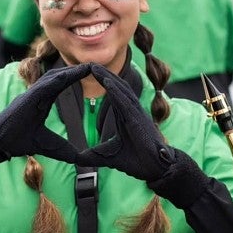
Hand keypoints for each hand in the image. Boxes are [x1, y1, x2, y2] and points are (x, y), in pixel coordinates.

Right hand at [0, 63, 91, 175]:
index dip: (77, 78)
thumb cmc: (20, 140)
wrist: (0, 142)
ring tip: (87, 67)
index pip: (64, 85)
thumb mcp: (49, 145)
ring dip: (70, 72)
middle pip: (61, 77)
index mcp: (44, 100)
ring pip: (53, 78)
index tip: (93, 74)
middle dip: (77, 71)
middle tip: (95, 65)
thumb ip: (64, 149)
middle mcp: (38, 94)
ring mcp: (32, 94)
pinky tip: (68, 76)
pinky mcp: (26, 98)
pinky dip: (55, 80)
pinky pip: (43, 86)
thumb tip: (80, 158)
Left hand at [77, 64, 209, 207]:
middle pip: (117, 87)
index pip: (113, 94)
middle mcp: (132, 110)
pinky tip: (106, 80)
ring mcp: (136, 112)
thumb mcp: (108, 156)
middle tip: (89, 64)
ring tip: (94, 67)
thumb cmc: (137, 160)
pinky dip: (115, 89)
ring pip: (121, 89)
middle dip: (103, 75)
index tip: (90, 73)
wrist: (156, 169)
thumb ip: (93, 154)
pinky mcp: (138, 118)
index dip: (103, 82)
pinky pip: (125, 100)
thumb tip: (77, 158)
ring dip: (107, 77)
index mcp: (126, 115)